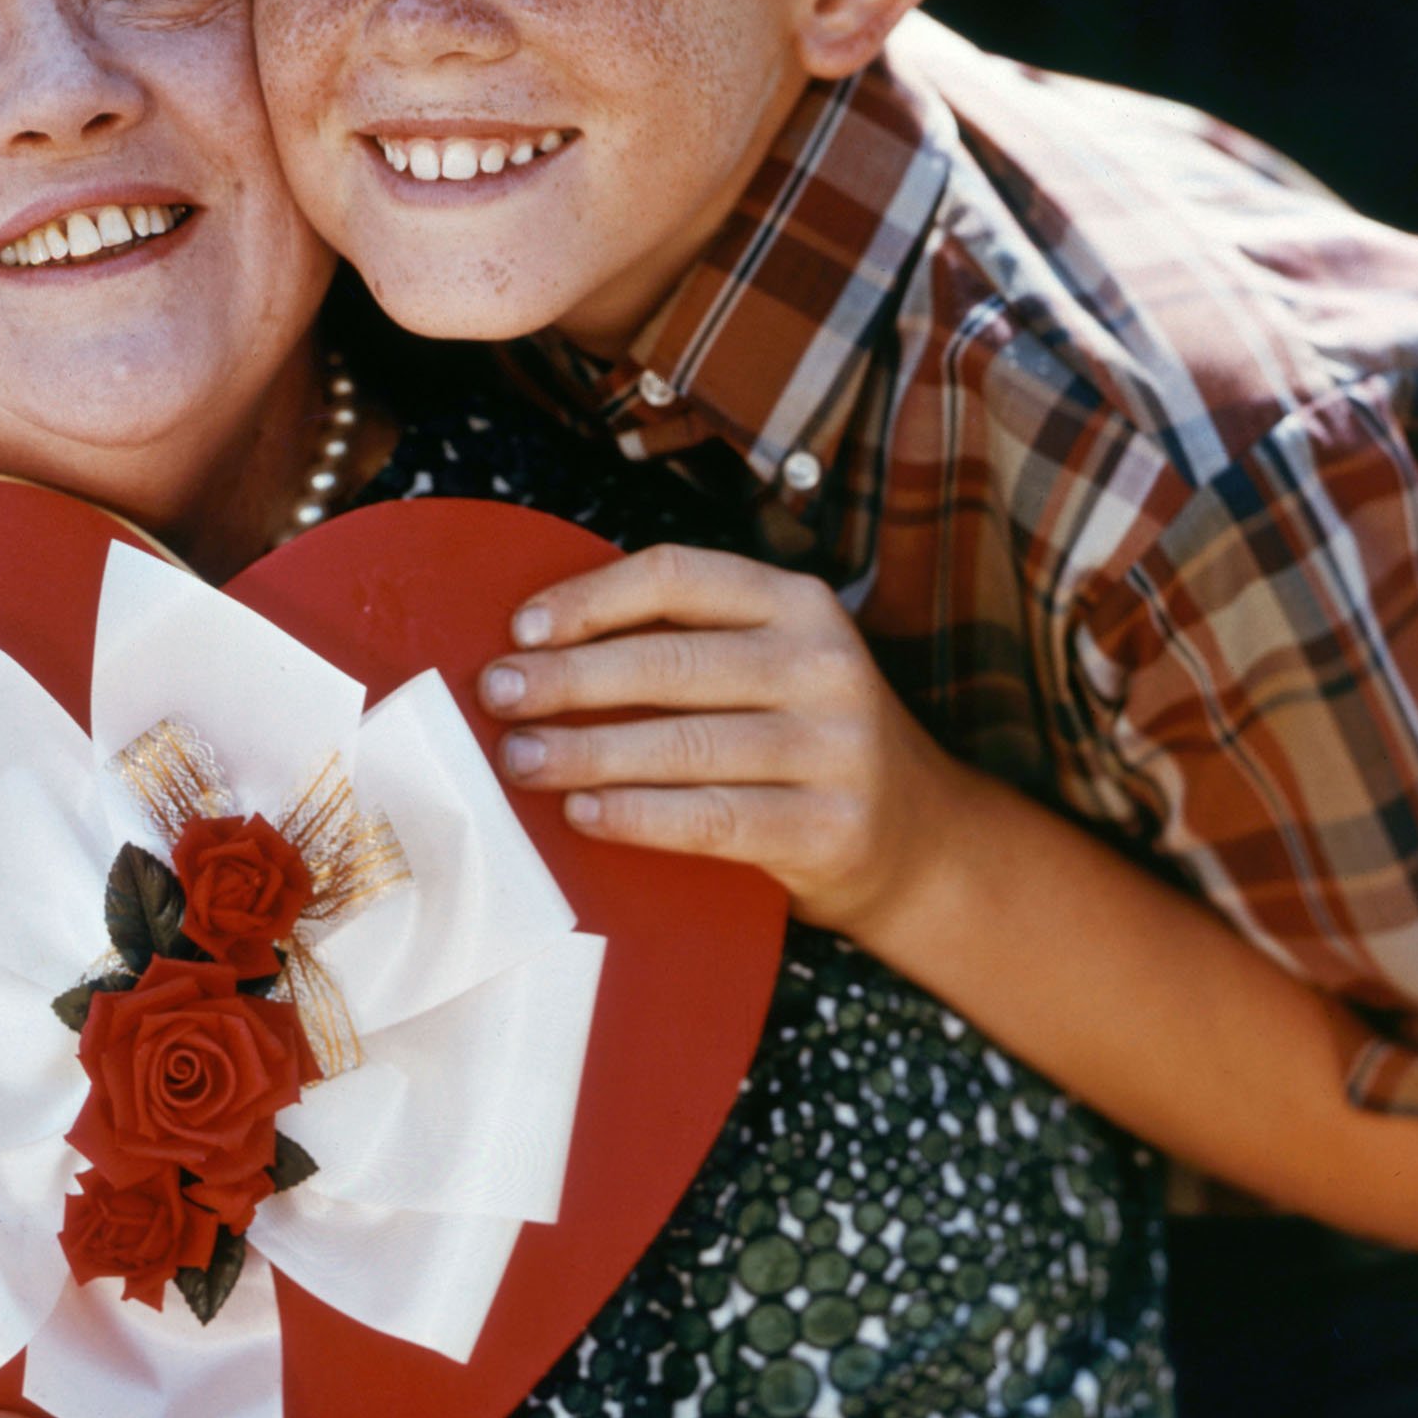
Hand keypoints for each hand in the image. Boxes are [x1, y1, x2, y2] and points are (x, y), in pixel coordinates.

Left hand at [479, 540, 961, 935]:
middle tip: (498, 696)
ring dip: (587, 751)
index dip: (590, 598)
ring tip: (519, 759)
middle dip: (569, 679)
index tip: (520, 630)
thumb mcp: (769, 666)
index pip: (678, 577)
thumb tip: (536, 645)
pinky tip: (583, 813)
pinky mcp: (829, 826)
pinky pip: (712, 818)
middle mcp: (824, 664)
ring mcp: (835, 747)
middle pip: (670, 660)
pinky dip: (638, 815)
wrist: (919, 840)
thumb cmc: (800, 742)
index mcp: (798, 604)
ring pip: (684, 743)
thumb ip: (683, 644)